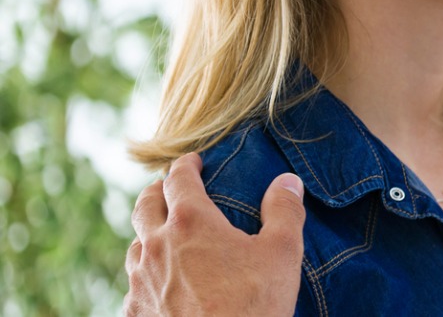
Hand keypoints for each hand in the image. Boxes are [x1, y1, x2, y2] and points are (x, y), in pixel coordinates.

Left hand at [123, 153, 304, 315]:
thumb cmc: (253, 305)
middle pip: (145, 204)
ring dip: (150, 232)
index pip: (178, 178)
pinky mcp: (136, 310)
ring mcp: (140, 280)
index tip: (193, 161)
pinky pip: (136, 281)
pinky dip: (148, 272)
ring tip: (166, 235)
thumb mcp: (282, 253)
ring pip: (136, 244)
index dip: (186, 165)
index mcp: (191, 222)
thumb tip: (287, 181)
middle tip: (169, 187)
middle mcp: (156, 245)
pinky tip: (163, 281)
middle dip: (157, 190)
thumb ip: (284, 211)